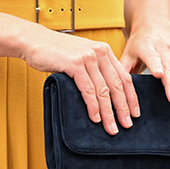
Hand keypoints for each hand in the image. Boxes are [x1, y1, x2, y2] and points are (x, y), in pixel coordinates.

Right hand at [19, 27, 139, 133]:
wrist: (34, 41)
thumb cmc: (55, 52)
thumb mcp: (81, 57)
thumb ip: (94, 69)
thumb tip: (105, 94)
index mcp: (104, 51)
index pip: (124, 77)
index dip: (131, 97)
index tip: (134, 113)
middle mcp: (100, 52)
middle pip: (117, 85)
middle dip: (123, 108)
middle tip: (126, 125)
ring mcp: (88, 57)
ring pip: (104, 90)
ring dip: (109, 112)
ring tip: (111, 127)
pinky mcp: (75, 63)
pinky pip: (88, 89)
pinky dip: (93, 106)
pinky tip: (95, 118)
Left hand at [121, 21, 169, 102]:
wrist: (153, 25)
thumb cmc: (137, 45)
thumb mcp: (127, 53)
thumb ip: (123, 70)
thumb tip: (116, 89)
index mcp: (146, 46)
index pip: (151, 56)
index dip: (155, 65)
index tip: (159, 75)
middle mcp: (162, 47)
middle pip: (168, 66)